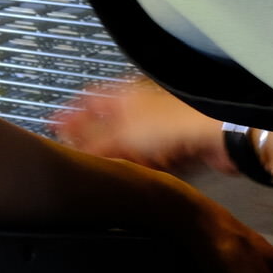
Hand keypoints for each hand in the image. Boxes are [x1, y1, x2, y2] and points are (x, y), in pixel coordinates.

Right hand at [55, 77, 229, 176]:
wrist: (217, 136)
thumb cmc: (175, 120)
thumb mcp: (122, 132)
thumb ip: (94, 142)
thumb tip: (71, 147)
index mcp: (123, 96)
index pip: (88, 102)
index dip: (70, 115)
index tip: (55, 126)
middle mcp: (141, 110)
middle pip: (109, 128)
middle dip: (93, 142)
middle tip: (76, 154)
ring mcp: (159, 130)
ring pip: (130, 147)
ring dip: (118, 159)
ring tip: (101, 171)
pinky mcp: (176, 150)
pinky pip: (151, 162)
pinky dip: (141, 169)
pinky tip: (132, 176)